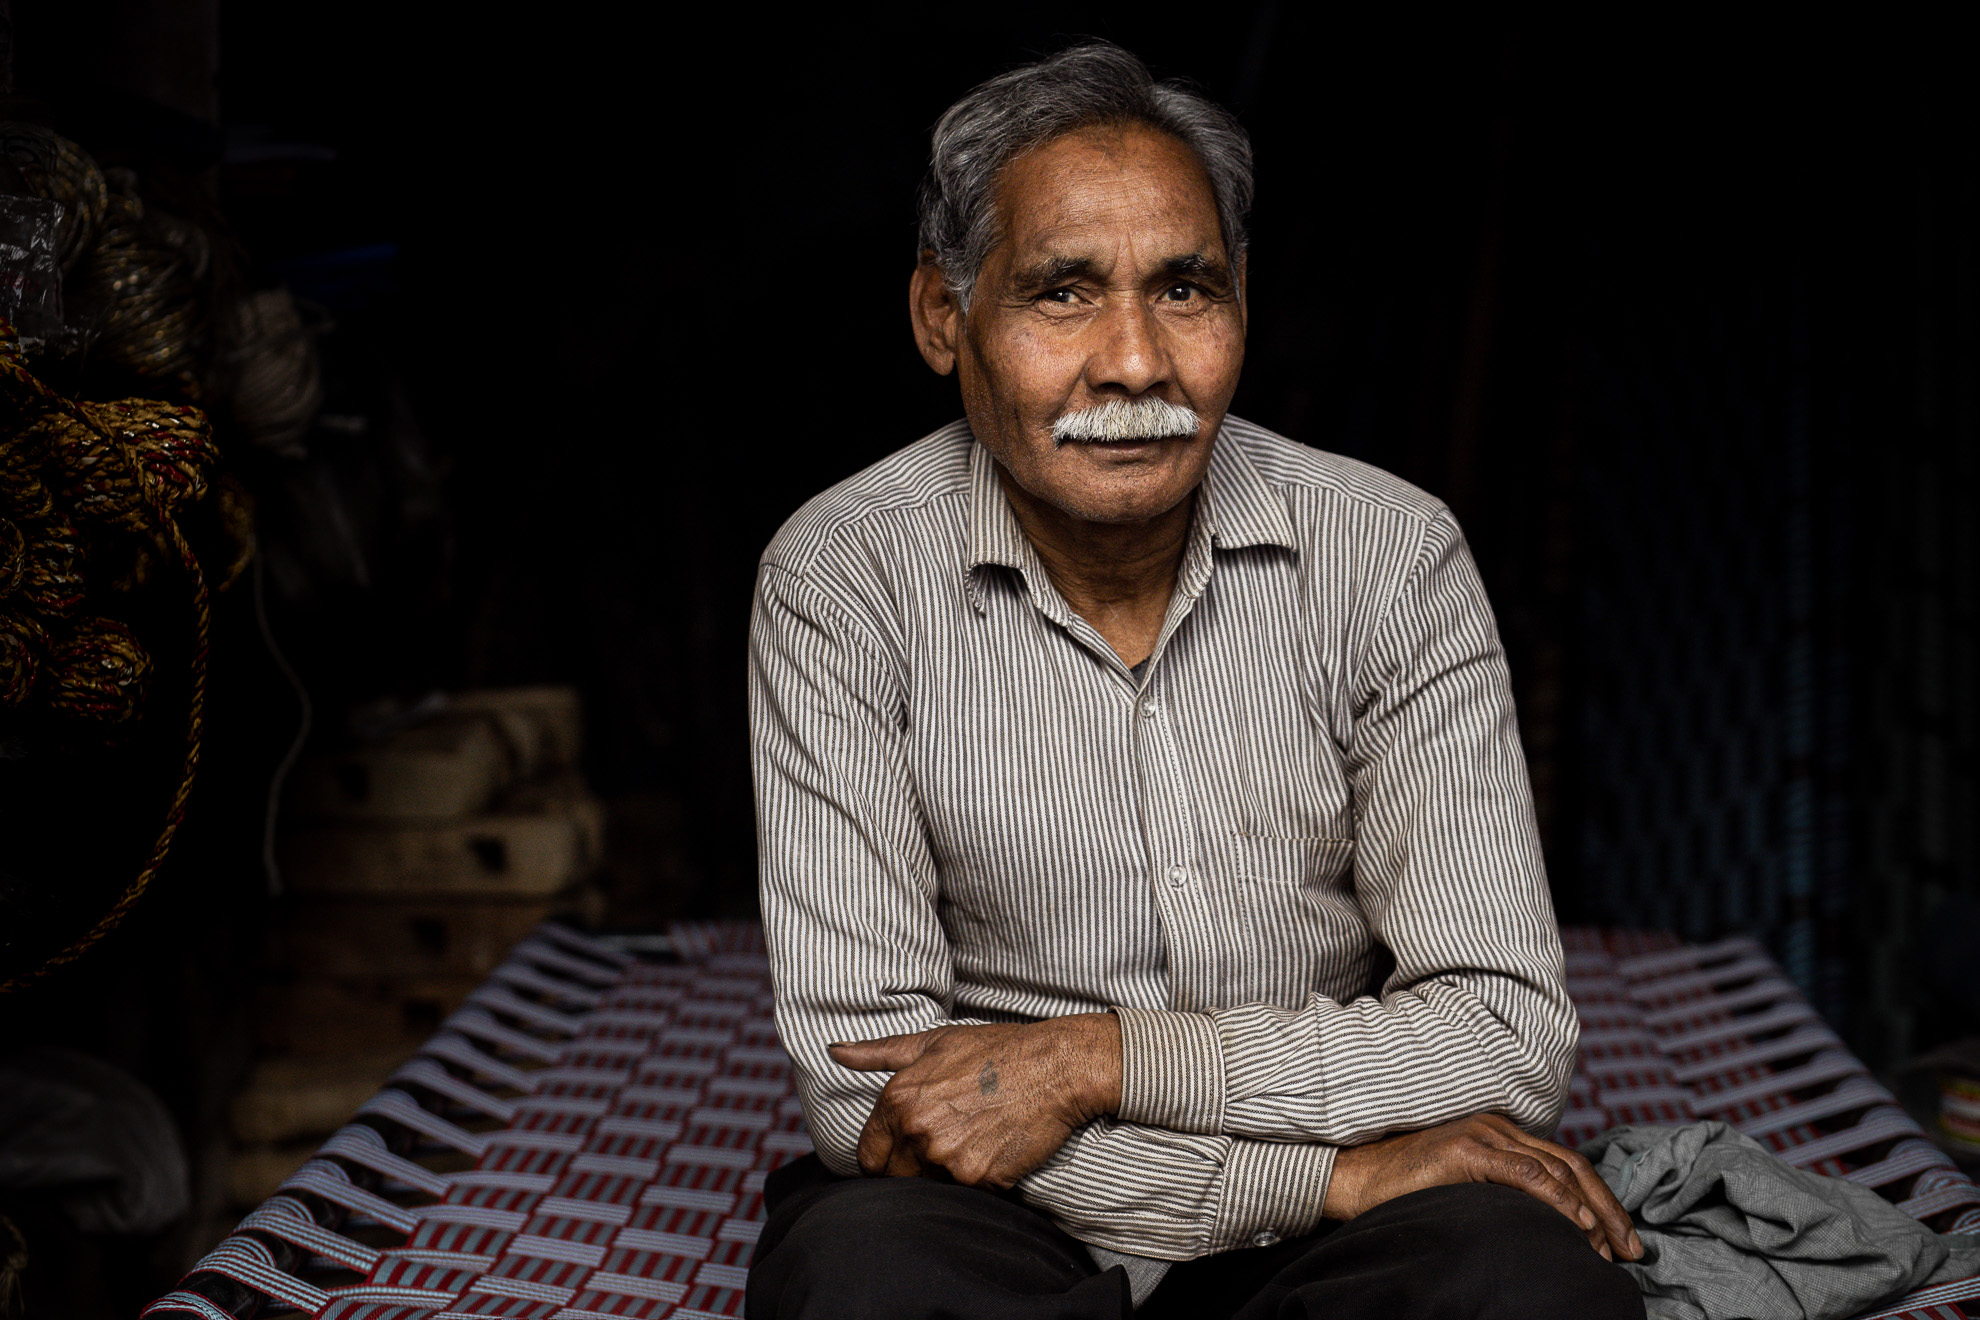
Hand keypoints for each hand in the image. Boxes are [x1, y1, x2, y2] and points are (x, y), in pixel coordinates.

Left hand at [828, 1013, 1121, 1188]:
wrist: (1056, 1066)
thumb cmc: (996, 1050)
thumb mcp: (934, 1042)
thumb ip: (879, 1053)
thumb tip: (835, 1051)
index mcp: (898, 1098)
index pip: (868, 1156)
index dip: (883, 1158)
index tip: (902, 1154)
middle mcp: (916, 1130)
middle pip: (893, 1179)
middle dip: (911, 1170)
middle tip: (943, 1149)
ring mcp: (947, 1157)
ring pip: (927, 1189)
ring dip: (943, 1178)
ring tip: (969, 1147)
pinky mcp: (979, 1178)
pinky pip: (965, 1195)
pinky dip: (976, 1182)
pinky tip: (992, 1153)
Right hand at [1323, 1113, 1642, 1261]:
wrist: (1354, 1176)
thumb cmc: (1404, 1189)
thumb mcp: (1464, 1188)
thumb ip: (1499, 1192)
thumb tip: (1545, 1229)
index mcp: (1498, 1132)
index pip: (1564, 1164)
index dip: (1600, 1200)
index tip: (1623, 1239)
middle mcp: (1496, 1127)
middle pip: (1571, 1165)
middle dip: (1609, 1209)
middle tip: (1633, 1250)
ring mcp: (1482, 1134)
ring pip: (1555, 1170)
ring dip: (1589, 1213)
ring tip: (1606, 1249)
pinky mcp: (1466, 1149)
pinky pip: (1525, 1173)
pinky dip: (1558, 1200)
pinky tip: (1576, 1224)